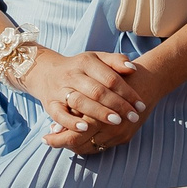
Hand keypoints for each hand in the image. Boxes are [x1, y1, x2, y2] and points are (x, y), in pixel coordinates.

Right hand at [27, 51, 146, 150]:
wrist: (46, 72)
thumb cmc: (80, 68)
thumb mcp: (97, 59)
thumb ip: (115, 61)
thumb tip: (132, 69)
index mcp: (86, 62)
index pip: (110, 78)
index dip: (127, 92)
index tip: (140, 105)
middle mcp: (72, 75)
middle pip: (97, 91)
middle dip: (118, 105)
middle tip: (133, 117)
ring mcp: (60, 90)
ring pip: (80, 102)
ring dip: (99, 113)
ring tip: (117, 122)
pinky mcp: (50, 104)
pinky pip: (59, 114)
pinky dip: (71, 122)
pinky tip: (85, 129)